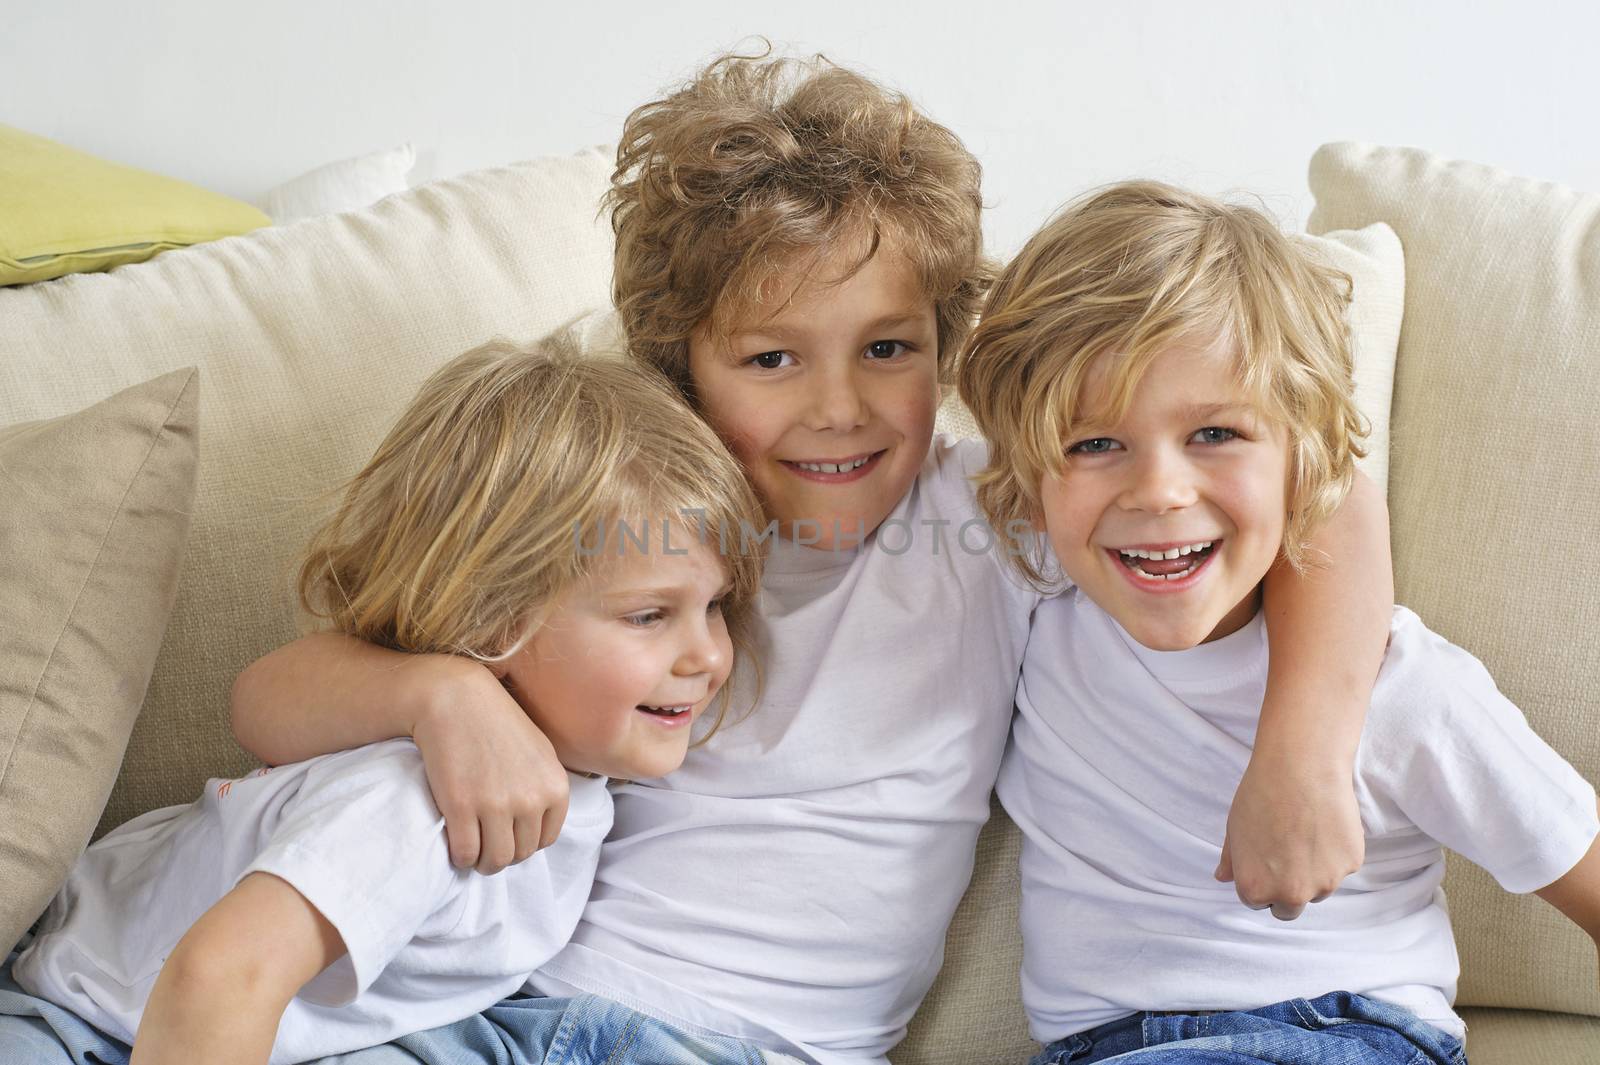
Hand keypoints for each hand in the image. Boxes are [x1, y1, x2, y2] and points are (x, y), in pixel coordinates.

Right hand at [410, 660, 568, 873]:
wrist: (456, 699)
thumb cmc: (497, 722)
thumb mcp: (540, 751)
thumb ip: (546, 789)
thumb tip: (539, 828)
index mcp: (555, 788)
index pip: (545, 840)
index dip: (524, 842)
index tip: (507, 835)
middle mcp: (531, 800)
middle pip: (520, 853)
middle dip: (503, 853)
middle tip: (485, 844)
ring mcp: (497, 805)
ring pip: (495, 861)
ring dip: (482, 862)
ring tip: (472, 850)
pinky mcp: (462, 807)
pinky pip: (465, 854)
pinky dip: (460, 857)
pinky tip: (456, 845)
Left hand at [1215, 746, 1362, 919]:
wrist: (1300, 768)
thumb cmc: (1261, 795)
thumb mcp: (1233, 829)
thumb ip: (1231, 861)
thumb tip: (1223, 878)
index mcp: (1256, 889)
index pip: (1258, 902)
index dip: (1260, 880)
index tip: (1264, 858)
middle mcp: (1291, 894)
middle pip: (1290, 908)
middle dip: (1287, 890)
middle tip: (1287, 855)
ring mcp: (1325, 882)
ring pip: (1318, 888)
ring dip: (1313, 872)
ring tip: (1305, 832)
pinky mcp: (1351, 864)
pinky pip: (1341, 866)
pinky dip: (1335, 852)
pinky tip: (1325, 823)